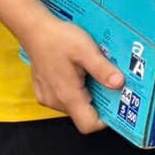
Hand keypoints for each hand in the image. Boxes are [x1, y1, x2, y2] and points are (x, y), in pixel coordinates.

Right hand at [19, 14, 122, 133]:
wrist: (34, 30)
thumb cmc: (60, 39)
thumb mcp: (86, 51)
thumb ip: (103, 69)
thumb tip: (120, 84)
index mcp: (67, 96)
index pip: (88, 125)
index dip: (105, 120)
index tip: (118, 105)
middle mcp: (56, 101)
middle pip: (83, 114)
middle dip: (101, 102)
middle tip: (112, 83)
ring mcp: (48, 97)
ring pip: (75, 106)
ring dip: (90, 94)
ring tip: (98, 75)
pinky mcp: (44, 91)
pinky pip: (65, 98)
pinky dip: (77, 90)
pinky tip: (82, 72)